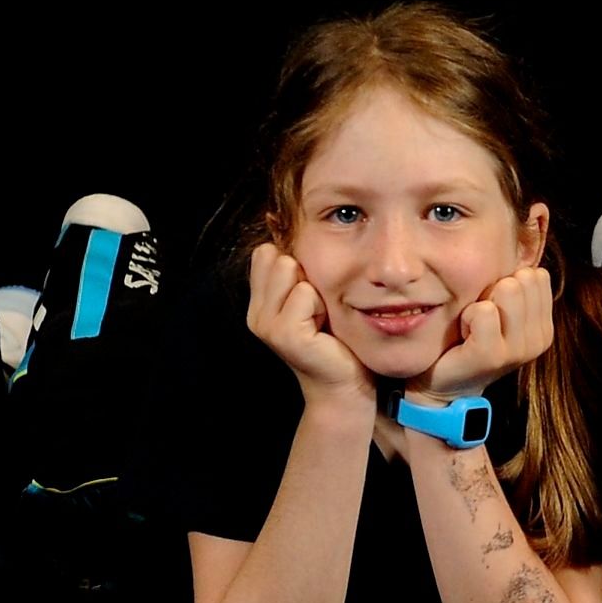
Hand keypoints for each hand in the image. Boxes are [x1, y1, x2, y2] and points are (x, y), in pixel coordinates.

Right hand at [246, 242, 371, 410]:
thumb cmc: (336, 340)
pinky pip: (306, 293)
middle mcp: (256, 314)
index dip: (294, 263)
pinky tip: (324, 329)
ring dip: (316, 289)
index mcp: (259, 303)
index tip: (311, 295)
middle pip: (278, 256)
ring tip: (321, 318)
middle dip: (306, 274)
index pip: (266, 252)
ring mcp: (267, 325)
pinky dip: (321, 306)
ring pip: (290, 269)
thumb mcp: (313, 297)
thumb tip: (275, 215)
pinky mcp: (285, 334)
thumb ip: (297, 265)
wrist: (345, 386)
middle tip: (318, 310)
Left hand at [421, 260, 555, 397]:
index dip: (508, 283)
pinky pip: (483, 311)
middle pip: (522, 279)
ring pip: (506, 290)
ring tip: (473, 327)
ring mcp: (518, 351)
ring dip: (480, 304)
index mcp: (544, 326)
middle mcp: (539, 339)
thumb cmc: (471, 337)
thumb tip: (526, 238)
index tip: (494, 310)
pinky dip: (467, 317)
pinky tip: (464, 335)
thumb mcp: (501, 309)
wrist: (445, 381)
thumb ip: (517, 284)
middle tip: (481, 320)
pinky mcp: (492, 356)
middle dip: (493, 291)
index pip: (538, 275)